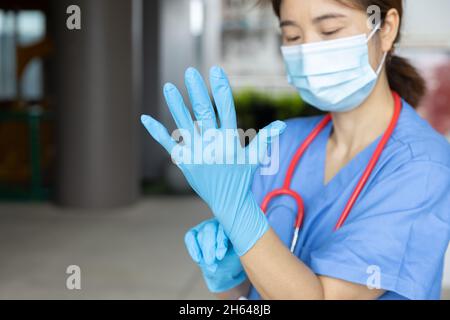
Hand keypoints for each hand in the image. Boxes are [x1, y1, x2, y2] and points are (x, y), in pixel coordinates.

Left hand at [141, 66, 285, 254]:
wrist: (228, 202)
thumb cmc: (242, 177)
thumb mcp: (255, 158)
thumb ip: (265, 138)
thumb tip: (282, 124)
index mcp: (229, 141)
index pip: (226, 109)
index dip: (221, 89)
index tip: (216, 70)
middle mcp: (212, 145)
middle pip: (203, 112)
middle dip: (197, 91)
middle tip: (190, 72)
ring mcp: (196, 153)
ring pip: (183, 124)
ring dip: (175, 105)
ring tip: (167, 86)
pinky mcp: (184, 161)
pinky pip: (168, 144)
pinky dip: (156, 131)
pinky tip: (145, 118)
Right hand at [185, 219, 245, 292]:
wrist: (227, 268)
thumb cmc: (236, 259)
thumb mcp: (240, 254)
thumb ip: (236, 249)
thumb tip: (223, 252)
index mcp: (233, 224)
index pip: (224, 228)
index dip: (220, 241)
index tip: (220, 256)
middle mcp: (219, 222)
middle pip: (209, 229)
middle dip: (209, 247)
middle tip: (211, 261)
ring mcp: (206, 226)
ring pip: (201, 235)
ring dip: (203, 252)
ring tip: (210, 264)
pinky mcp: (195, 233)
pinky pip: (190, 237)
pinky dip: (193, 248)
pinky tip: (198, 259)